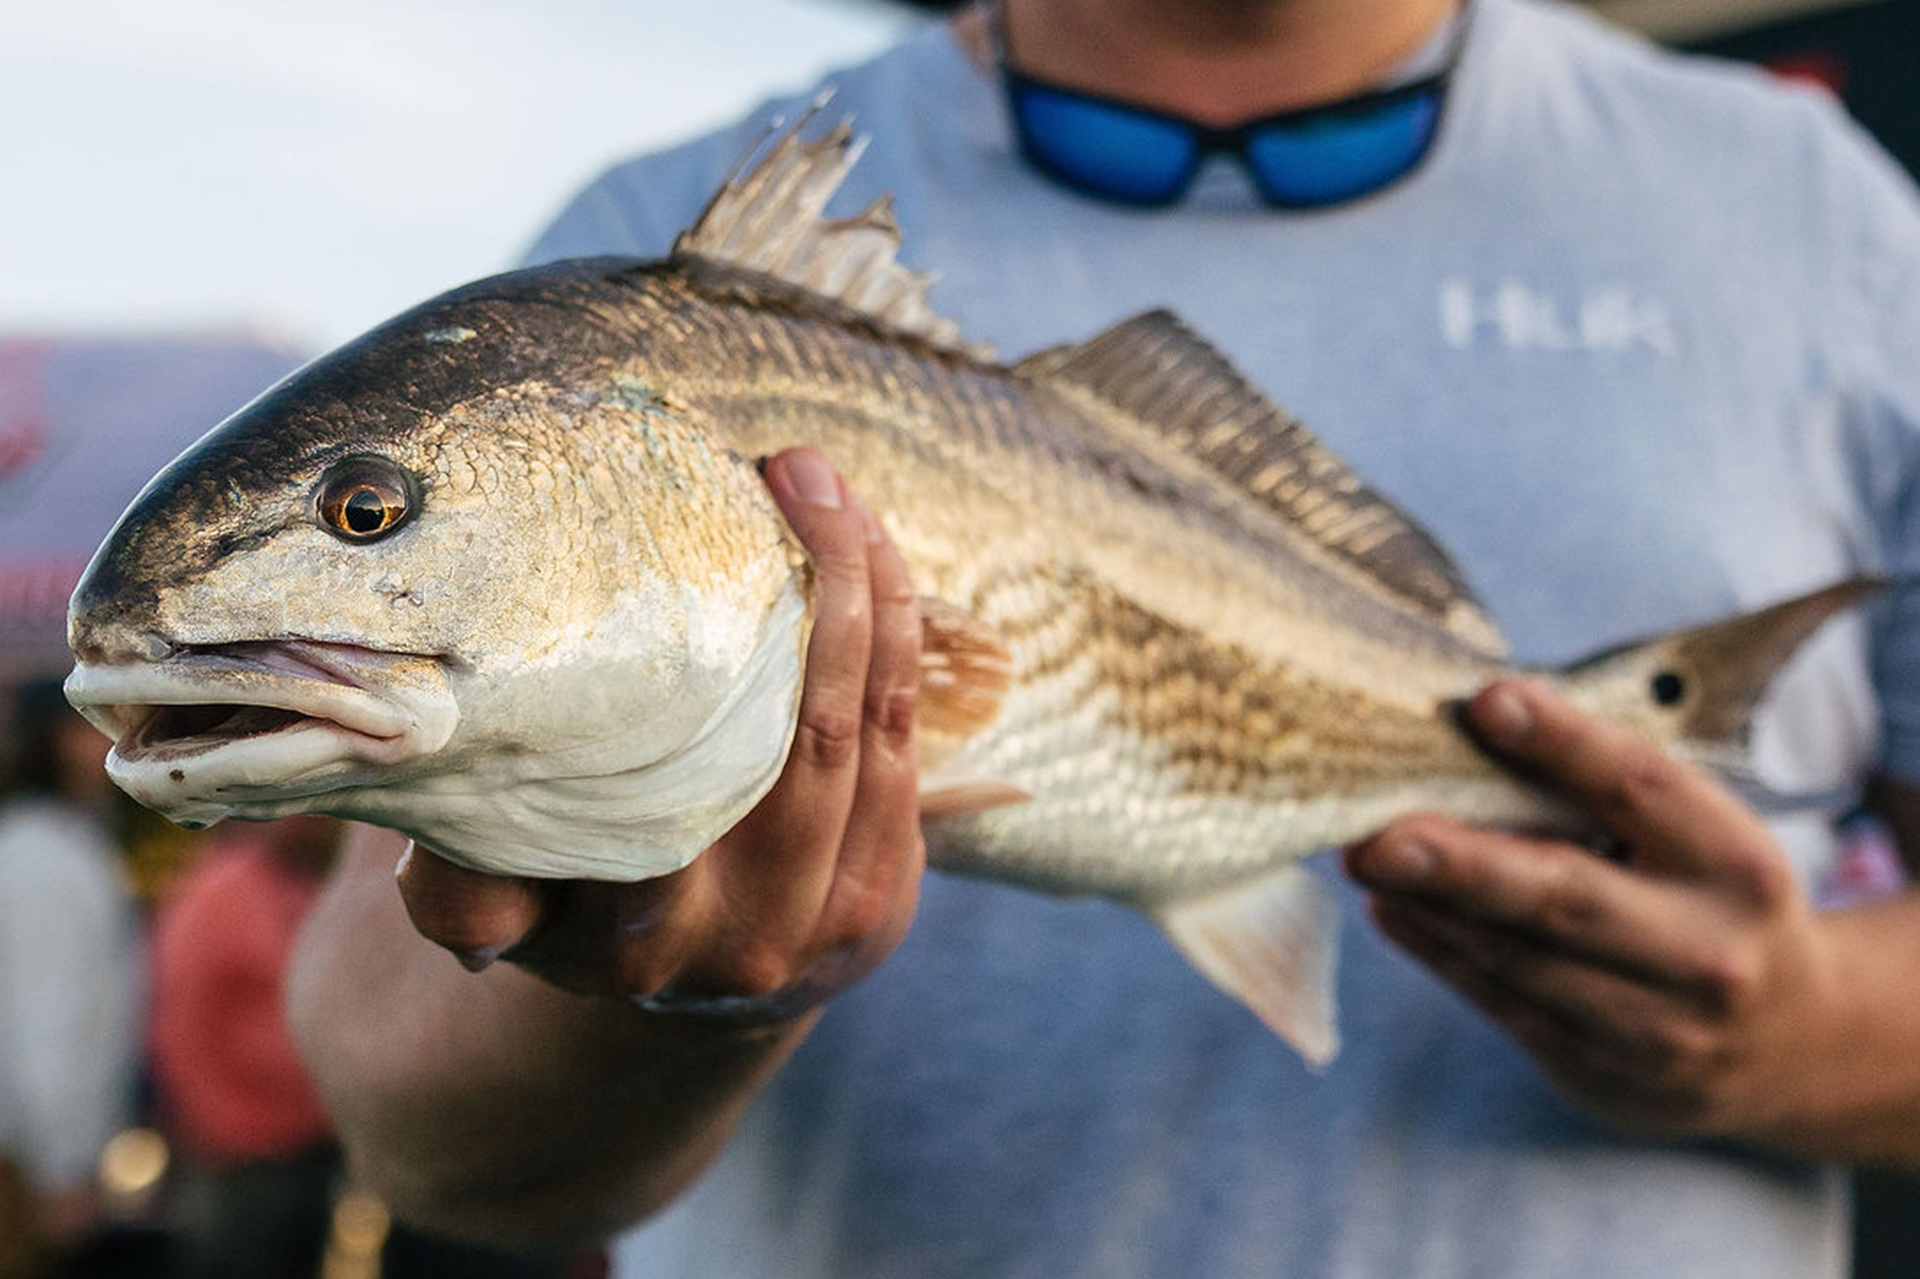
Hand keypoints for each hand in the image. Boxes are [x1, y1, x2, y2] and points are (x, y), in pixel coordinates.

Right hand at [395, 448, 925, 1020]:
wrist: (671, 997)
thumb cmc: (561, 905)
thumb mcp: (486, 897)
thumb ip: (453, 865)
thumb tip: (416, 783)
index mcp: (635, 941)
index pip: (665, 806)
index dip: (690, 673)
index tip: (679, 539)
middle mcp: (745, 940)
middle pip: (806, 747)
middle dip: (823, 591)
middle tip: (796, 469)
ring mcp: (830, 919)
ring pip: (869, 733)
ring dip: (874, 597)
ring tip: (834, 488)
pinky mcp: (888, 892)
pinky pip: (904, 744)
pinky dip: (897, 642)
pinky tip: (870, 557)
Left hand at [1344, 679, 1843, 1142]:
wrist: (1790, 1044)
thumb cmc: (1707, 902)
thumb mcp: (1696, 840)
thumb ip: (1603, 793)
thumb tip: (1470, 728)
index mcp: (1735, 865)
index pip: (1641, 788)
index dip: (1563, 742)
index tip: (1485, 701)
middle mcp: (1706, 951)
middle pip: (1567, 897)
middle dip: (1464, 865)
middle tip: (1382, 836)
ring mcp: (1657, 1026)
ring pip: (1519, 959)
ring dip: (1429, 907)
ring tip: (1362, 859)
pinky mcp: (1606, 1073)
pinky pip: (1504, 1003)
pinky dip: (1440, 951)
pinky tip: (1392, 910)